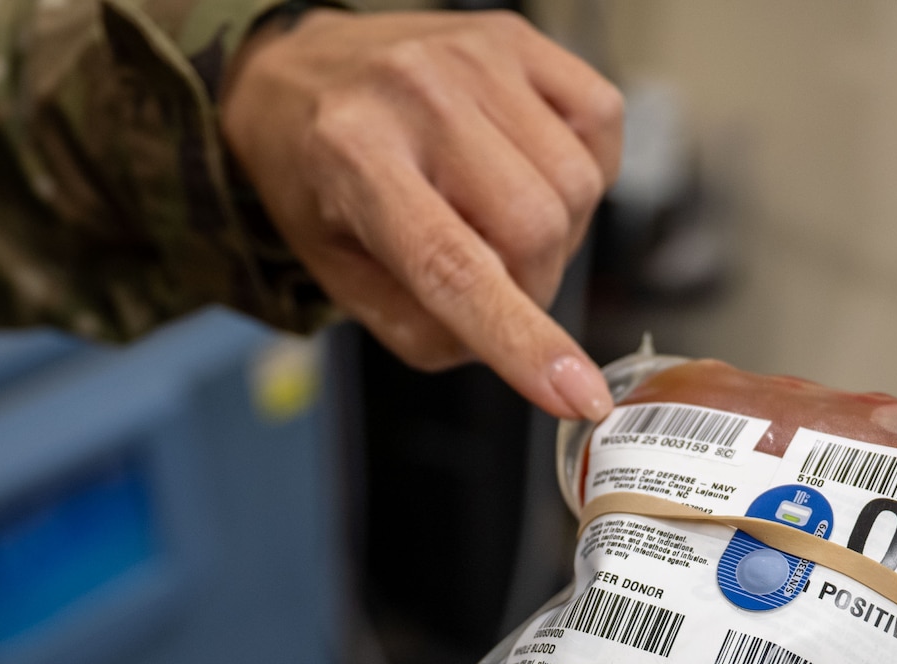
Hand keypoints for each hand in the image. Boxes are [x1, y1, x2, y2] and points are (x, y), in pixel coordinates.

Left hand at [220, 8, 621, 421]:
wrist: (296, 71)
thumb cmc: (315, 178)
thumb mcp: (337, 273)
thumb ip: (419, 328)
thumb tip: (504, 350)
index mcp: (354, 159)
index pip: (455, 267)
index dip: (521, 339)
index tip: (575, 394)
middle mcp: (417, 96)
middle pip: (534, 229)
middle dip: (532, 288)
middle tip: (492, 284)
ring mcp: (473, 57)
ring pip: (576, 184)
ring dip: (556, 233)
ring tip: (497, 220)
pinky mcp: (516, 35)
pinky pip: (600, 120)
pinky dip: (582, 169)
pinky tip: (529, 171)